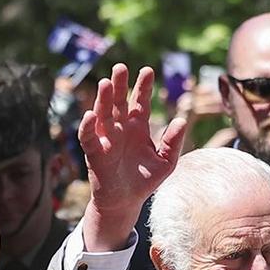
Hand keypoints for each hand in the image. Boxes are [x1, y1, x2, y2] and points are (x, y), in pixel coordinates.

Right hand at [79, 64, 186, 251]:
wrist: (126, 201)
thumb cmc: (145, 180)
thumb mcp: (166, 162)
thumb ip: (173, 142)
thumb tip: (181, 121)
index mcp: (138, 126)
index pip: (140, 101)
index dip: (143, 86)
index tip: (148, 70)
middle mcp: (120, 128)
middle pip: (118, 101)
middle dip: (119, 84)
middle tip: (120, 67)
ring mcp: (106, 138)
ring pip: (102, 114)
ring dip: (102, 99)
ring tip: (105, 83)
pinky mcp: (95, 152)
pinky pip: (89, 136)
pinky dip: (88, 126)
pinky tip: (90, 115)